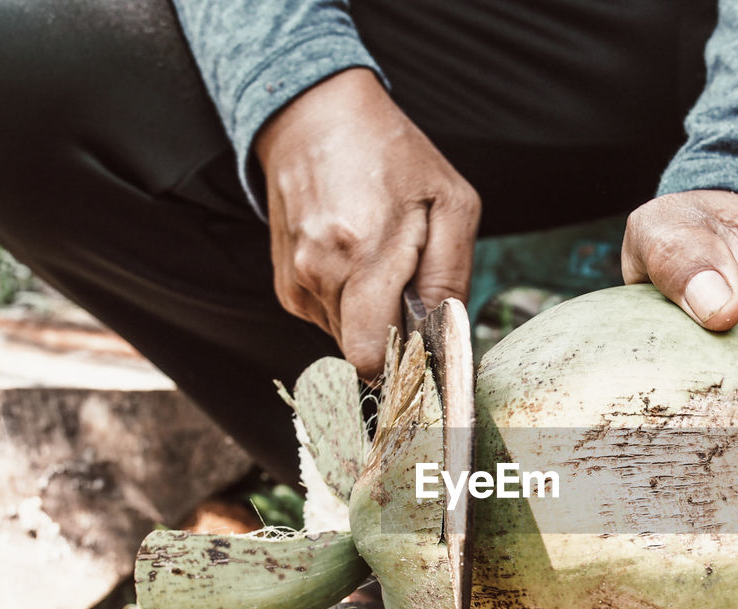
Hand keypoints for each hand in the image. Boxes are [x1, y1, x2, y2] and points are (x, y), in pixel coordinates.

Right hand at [255, 68, 480, 378]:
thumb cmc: (393, 156)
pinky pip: (330, 322)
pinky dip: (353, 308)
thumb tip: (448, 340)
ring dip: (374, 321)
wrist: (313, 118)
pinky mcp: (286, 288)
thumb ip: (451, 278)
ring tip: (383, 267)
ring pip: (348, 341)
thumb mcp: (451, 205)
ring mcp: (296, 283)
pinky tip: (359, 264)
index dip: (407, 360)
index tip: (428, 344)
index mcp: (363, 255)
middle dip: (396, 339)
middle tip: (414, 297)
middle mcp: (319, 275)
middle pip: (364, 356)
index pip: (374, 358)